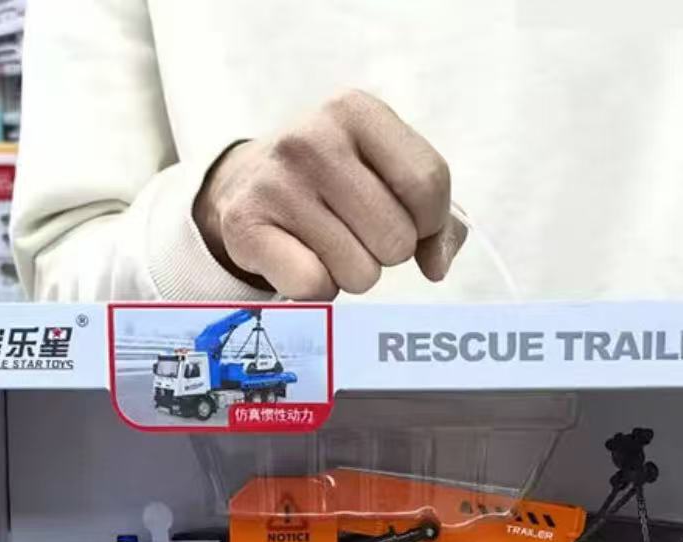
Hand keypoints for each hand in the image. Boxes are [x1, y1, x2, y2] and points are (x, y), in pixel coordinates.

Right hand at [195, 89, 464, 299]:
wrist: (247, 186)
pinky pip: (315, 287)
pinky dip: (316, 290)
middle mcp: (312, 139)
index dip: (429, 222)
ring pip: (361, 273)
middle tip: (355, 234)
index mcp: (356, 110)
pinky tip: (299, 261)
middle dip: (386, 253)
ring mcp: (275, 182)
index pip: (428, 182)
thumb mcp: (386, 174)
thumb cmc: (334, 185)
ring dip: (352, 274)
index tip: (407, 222)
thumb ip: (435, 217)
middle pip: (398, 237)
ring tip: (324, 245)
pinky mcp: (245, 226)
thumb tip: (437, 265)